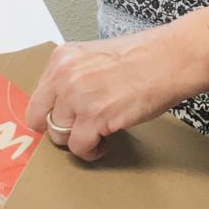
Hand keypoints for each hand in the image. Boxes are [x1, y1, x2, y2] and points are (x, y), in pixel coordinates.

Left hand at [24, 26, 208, 161]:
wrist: (171, 59)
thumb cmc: (142, 58)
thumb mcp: (95, 56)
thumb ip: (73, 76)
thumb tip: (61, 104)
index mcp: (62, 58)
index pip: (37, 97)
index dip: (51, 111)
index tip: (65, 118)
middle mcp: (64, 76)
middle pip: (39, 119)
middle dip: (58, 128)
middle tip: (78, 129)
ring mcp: (77, 97)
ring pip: (59, 136)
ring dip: (78, 140)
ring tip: (97, 134)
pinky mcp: (94, 118)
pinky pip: (79, 148)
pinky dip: (92, 151)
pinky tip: (106, 141)